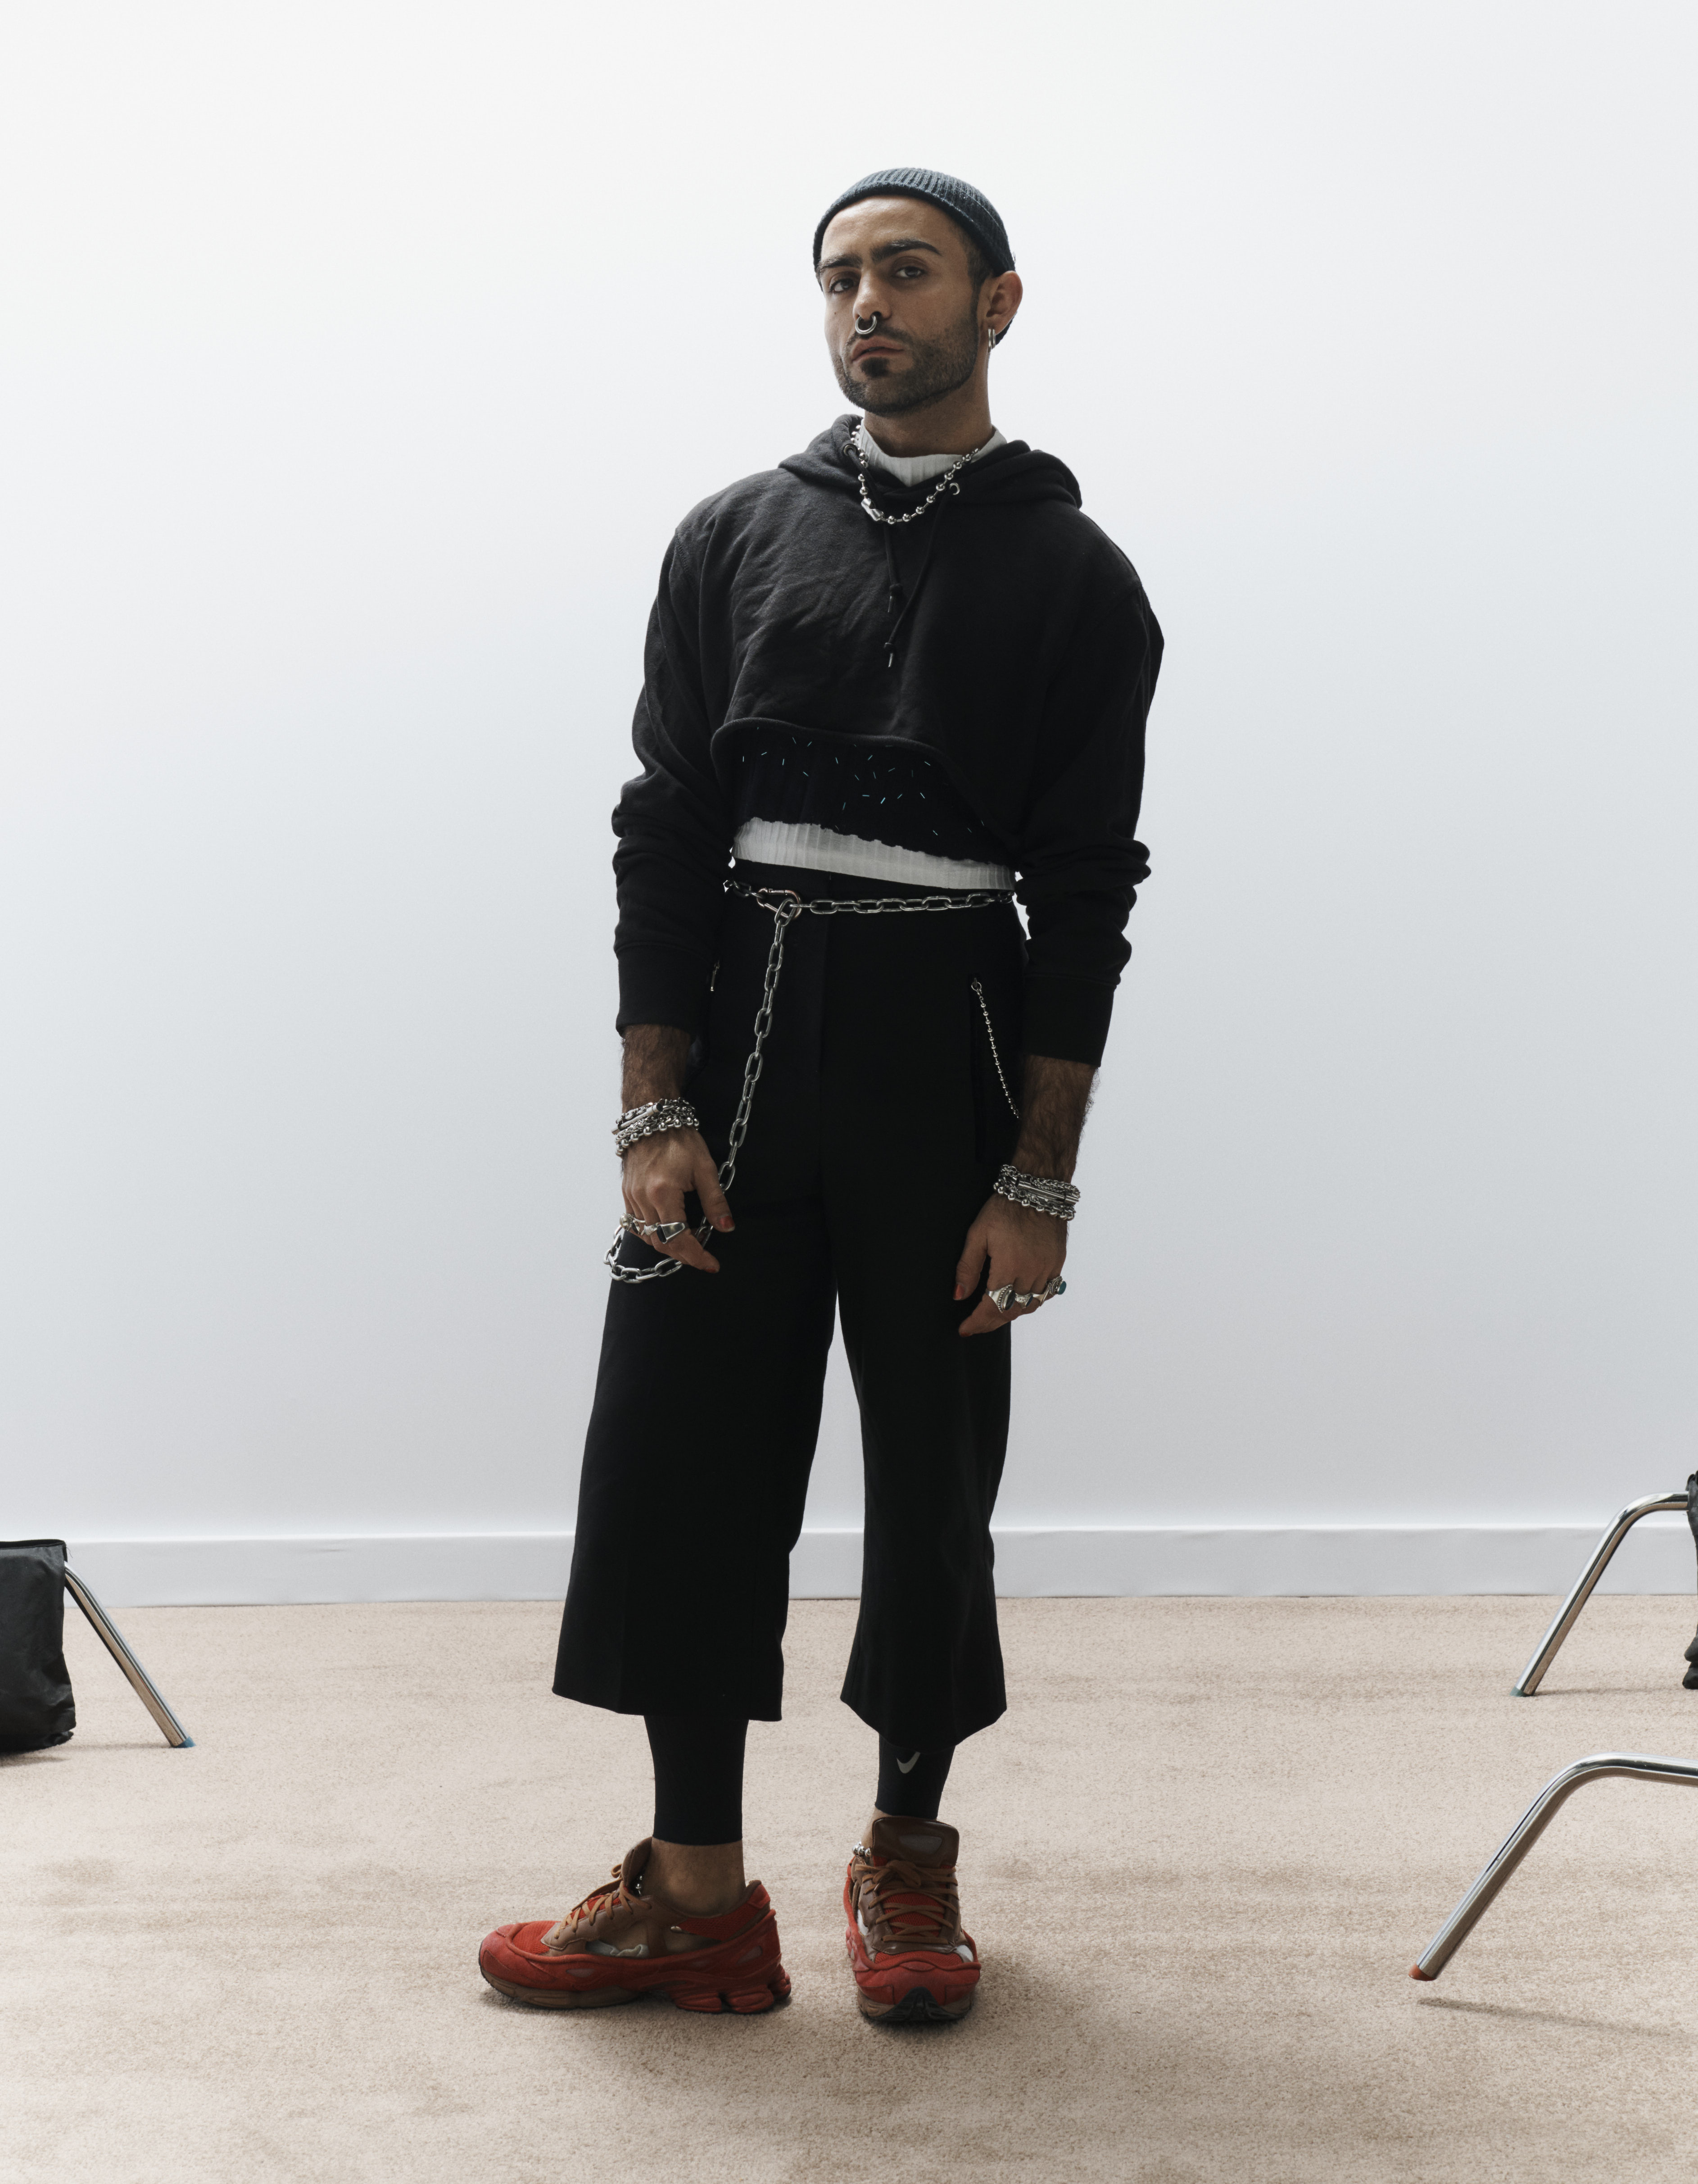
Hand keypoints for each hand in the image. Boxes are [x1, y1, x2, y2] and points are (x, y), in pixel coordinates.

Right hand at [622, 1129, 731, 1273]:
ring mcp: (632, 1197)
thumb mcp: (705, 1168)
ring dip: (668, 1246)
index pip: (678, 1238)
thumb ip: (715, 1201)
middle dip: (683, 1256)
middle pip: (661, 1243)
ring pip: (647, 1236)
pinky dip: (653, 1233)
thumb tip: (725, 1227)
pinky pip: (637, 1224)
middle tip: (703, 1258)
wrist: (653, 1119)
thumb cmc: (679, 1139)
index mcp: (663, 1193)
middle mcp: (643, 1198)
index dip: (696, 1256)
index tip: (711, 1264)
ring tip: (689, 1246)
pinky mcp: (628, 1193)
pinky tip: (668, 1231)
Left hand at [954, 1194, 1066, 1335]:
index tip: (965, 1329)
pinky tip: (1020, 1300)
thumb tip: (958, 1296)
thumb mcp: (977, 1234)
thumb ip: (967, 1268)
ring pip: (1030, 1305)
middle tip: (976, 1325)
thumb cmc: (1003, 1209)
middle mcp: (1031, 1272)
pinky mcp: (1058, 1263)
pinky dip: (1032, 1302)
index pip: (992, 1306)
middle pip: (1011, 1311)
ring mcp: (1048, 1268)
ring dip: (1011, 1314)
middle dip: (991, 1322)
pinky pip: (1046, 1293)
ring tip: (994, 1315)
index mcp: (1009, 1266)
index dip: (977, 1322)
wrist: (1037, 1190)